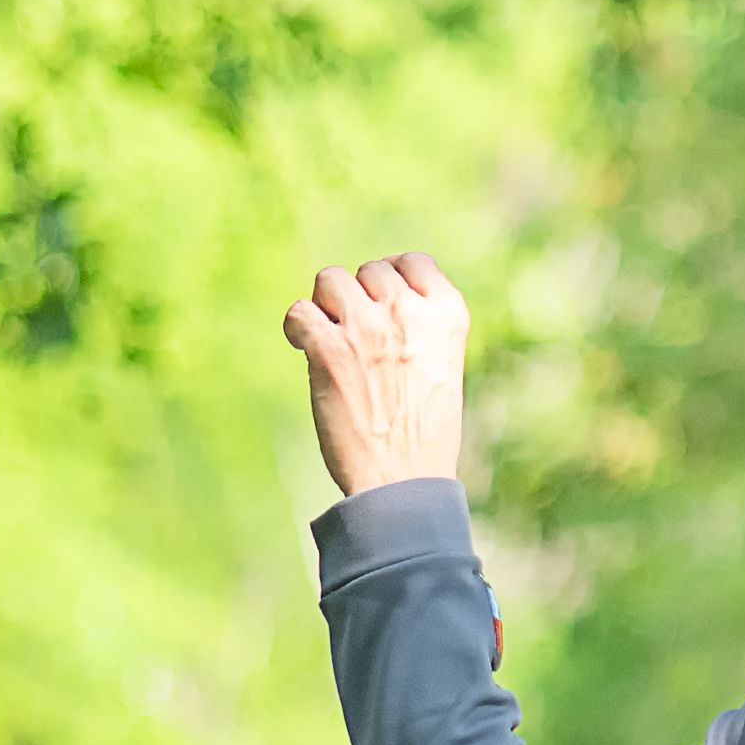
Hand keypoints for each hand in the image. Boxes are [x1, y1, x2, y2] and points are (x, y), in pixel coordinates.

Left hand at [278, 252, 468, 495]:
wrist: (402, 482)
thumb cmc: (423, 437)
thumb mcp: (443, 370)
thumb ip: (421, 331)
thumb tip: (381, 304)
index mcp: (447, 316)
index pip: (414, 262)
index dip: (392, 279)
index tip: (381, 303)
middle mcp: (408, 313)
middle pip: (370, 271)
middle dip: (358, 296)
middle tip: (354, 334)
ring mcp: (366, 328)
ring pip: (331, 280)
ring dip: (325, 304)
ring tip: (328, 336)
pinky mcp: (328, 349)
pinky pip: (299, 311)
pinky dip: (296, 326)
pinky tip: (303, 346)